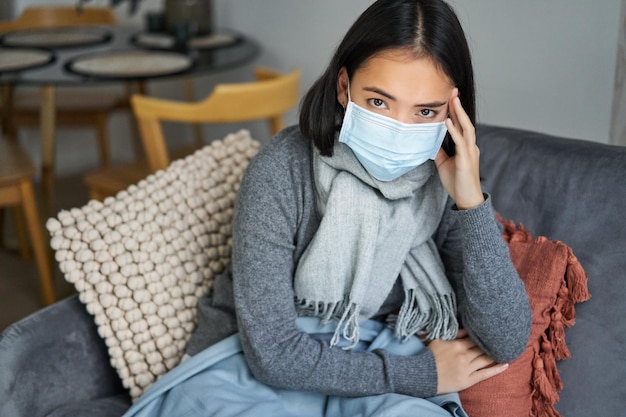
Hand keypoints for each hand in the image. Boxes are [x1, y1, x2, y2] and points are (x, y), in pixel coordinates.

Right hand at [428, 329, 508, 394]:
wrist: (423, 374)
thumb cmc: (429, 356)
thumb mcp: (438, 340)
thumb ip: (453, 334)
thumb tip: (465, 328)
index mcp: (457, 345)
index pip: (474, 338)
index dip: (483, 336)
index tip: (491, 333)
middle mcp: (464, 356)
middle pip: (482, 348)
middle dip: (491, 344)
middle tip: (501, 340)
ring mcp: (467, 368)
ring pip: (485, 359)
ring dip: (495, 355)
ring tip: (505, 350)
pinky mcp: (468, 380)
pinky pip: (485, 374)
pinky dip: (496, 369)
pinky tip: (505, 365)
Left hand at [434, 89, 483, 209]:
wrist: (467, 199)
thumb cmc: (457, 182)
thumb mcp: (444, 164)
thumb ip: (439, 152)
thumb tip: (430, 142)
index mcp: (466, 146)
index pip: (461, 125)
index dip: (456, 111)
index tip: (450, 97)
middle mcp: (470, 146)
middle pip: (465, 121)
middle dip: (459, 106)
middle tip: (453, 91)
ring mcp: (470, 152)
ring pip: (466, 128)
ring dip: (459, 113)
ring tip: (453, 100)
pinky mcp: (466, 160)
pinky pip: (460, 142)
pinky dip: (454, 130)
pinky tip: (447, 121)